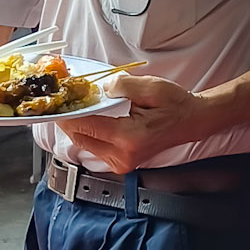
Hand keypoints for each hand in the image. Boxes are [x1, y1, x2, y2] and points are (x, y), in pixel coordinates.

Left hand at [52, 75, 208, 172]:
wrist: (191, 121)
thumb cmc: (175, 105)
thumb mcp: (150, 87)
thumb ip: (122, 86)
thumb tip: (101, 88)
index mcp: (128, 137)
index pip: (85, 126)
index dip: (67, 112)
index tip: (58, 100)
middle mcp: (123, 155)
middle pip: (80, 138)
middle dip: (68, 119)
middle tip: (63, 101)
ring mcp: (122, 162)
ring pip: (85, 144)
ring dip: (77, 127)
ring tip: (76, 108)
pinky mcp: (122, 163)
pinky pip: (95, 148)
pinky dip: (88, 133)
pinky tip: (89, 119)